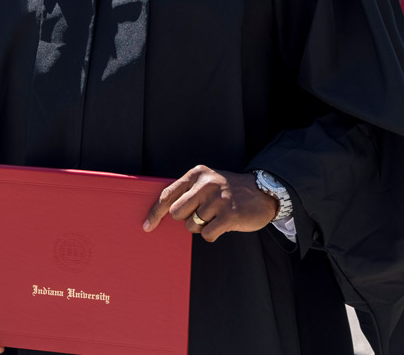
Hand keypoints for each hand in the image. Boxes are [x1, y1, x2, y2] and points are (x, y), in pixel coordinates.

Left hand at [142, 165, 277, 242]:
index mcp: (196, 174)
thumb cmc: (227, 190)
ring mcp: (218, 199)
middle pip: (177, 212)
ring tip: (215, 216)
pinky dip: (212, 234)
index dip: (155, 212)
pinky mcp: (229, 215)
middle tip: (200, 214)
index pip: (168, 194)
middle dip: (186, 218)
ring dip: (202, 226)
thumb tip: (163, 210)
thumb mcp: (206, 181)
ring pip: (192, 225)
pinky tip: (222, 225)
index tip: (147, 225)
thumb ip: (186, 191)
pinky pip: (207, 234)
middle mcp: (205, 184)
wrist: (262, 192)